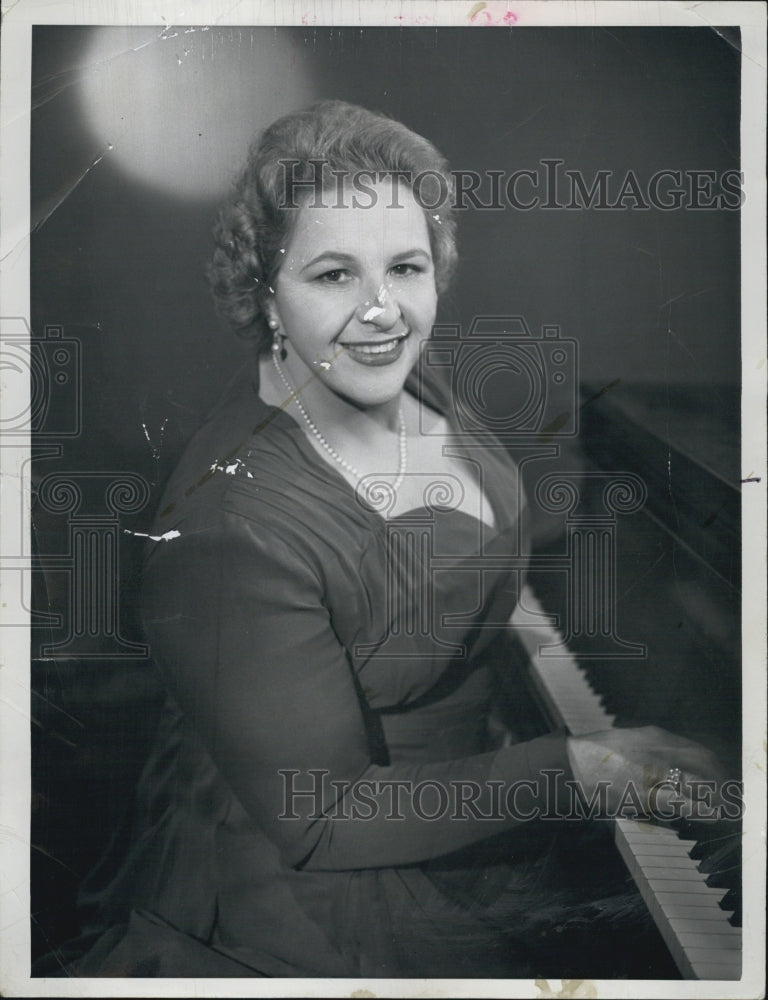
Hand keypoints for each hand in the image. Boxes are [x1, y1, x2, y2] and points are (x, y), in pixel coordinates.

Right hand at [566, 725, 729, 820]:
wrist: (570, 767)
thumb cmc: (598, 755)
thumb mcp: (630, 740)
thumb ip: (655, 747)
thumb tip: (681, 763)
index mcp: (654, 736)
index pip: (698, 751)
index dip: (715, 768)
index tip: (723, 779)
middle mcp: (657, 750)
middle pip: (703, 766)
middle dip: (721, 782)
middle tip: (731, 796)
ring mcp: (651, 772)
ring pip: (696, 785)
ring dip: (715, 798)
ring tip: (726, 809)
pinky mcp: (643, 795)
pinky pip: (681, 804)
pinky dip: (700, 810)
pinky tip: (712, 815)